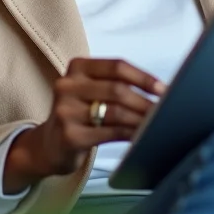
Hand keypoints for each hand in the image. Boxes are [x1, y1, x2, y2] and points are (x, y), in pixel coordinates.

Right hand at [4, 58, 164, 191]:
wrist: (47, 146)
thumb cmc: (79, 115)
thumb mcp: (89, 91)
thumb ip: (115, 85)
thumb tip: (158, 91)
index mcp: (77, 67)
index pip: (117, 66)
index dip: (143, 77)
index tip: (163, 89)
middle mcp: (67, 85)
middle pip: (117, 89)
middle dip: (145, 101)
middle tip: (165, 111)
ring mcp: (66, 111)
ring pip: (115, 112)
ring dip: (141, 119)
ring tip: (157, 124)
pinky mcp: (70, 136)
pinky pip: (110, 133)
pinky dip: (131, 135)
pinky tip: (142, 137)